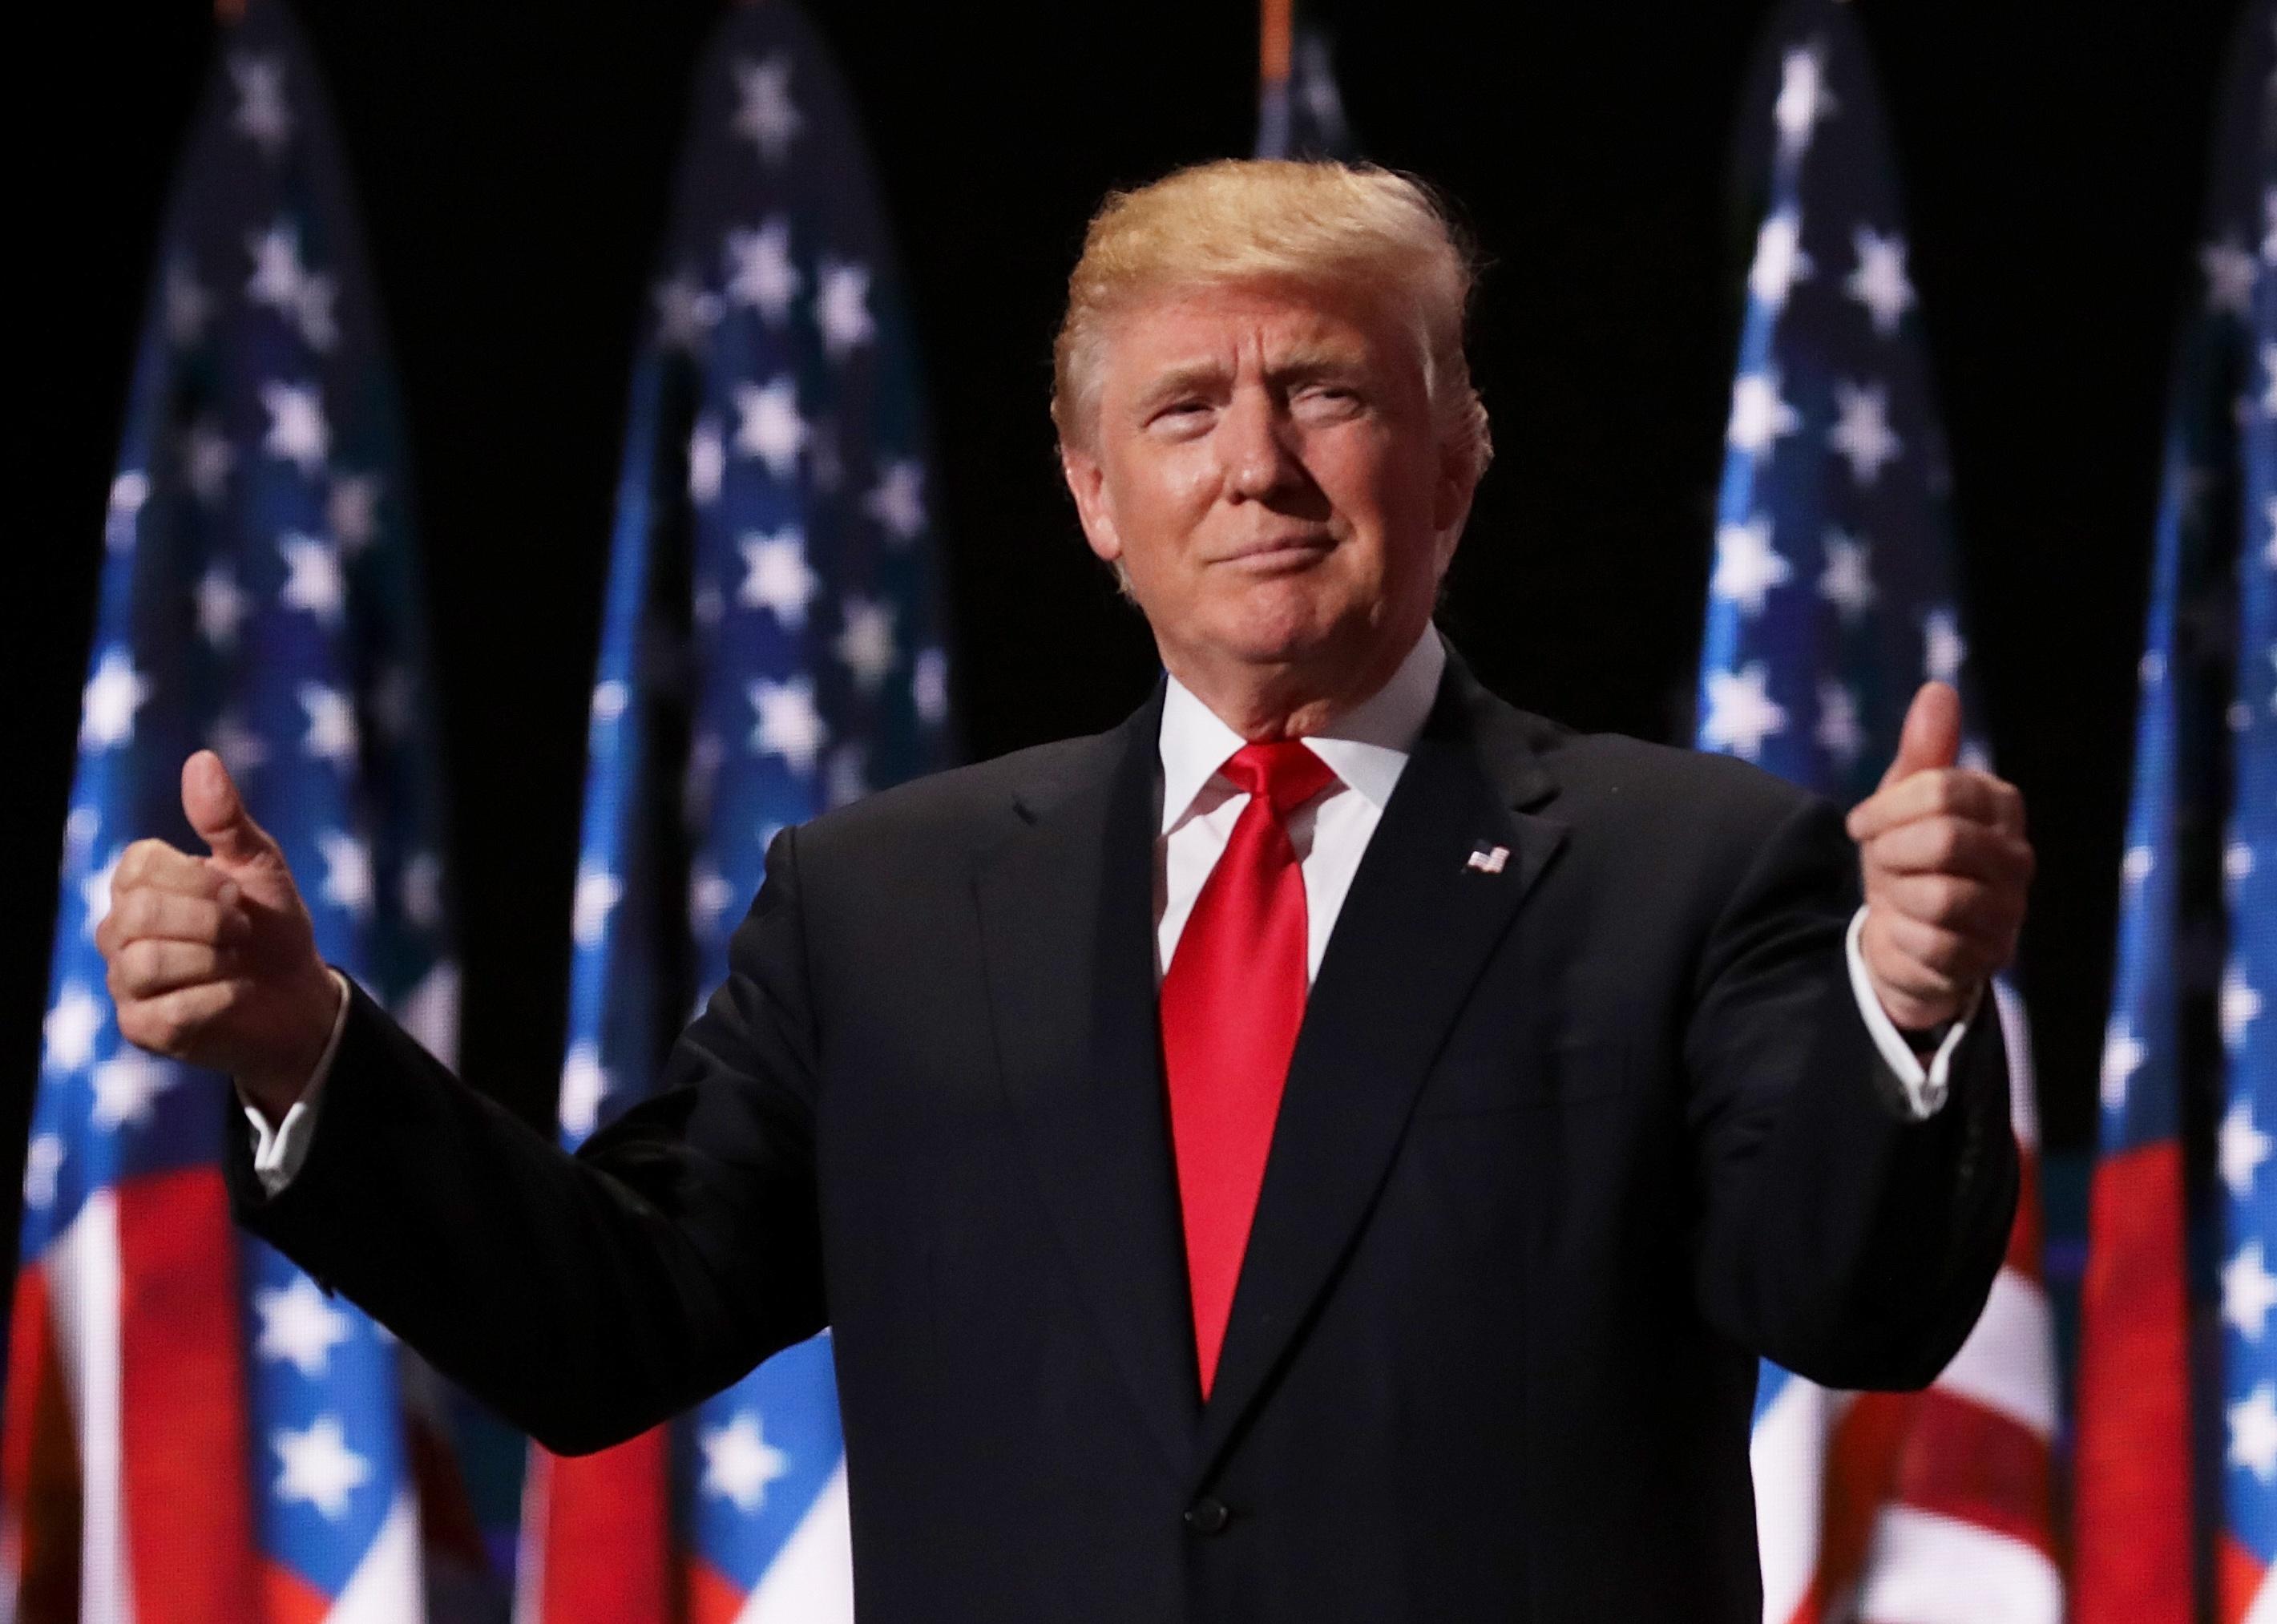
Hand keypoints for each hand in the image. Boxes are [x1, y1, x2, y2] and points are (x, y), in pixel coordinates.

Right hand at [96, 750, 341, 1118]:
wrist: (299, 997)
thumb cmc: (272, 926)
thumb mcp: (260, 865)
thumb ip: (226, 819)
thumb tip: (201, 759)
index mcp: (139, 883)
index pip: (140, 866)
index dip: (198, 879)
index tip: (237, 892)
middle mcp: (119, 930)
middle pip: (138, 915)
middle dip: (209, 921)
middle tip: (242, 929)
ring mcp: (125, 981)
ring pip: (146, 962)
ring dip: (213, 960)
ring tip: (236, 962)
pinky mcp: (141, 1027)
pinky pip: (168, 1011)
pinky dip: (217, 999)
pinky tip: (234, 994)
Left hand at [1844, 682, 2032, 1032]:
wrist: (1905, 939)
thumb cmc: (1906, 859)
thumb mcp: (1903, 803)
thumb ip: (1923, 751)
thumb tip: (1938, 690)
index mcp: (2001, 807)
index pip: (1942, 789)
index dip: (1885, 807)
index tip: (1860, 824)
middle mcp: (2017, 858)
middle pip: (1944, 839)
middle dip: (1891, 852)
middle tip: (1881, 862)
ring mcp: (2009, 911)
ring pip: (1941, 895)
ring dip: (1897, 895)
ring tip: (1897, 896)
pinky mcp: (1988, 959)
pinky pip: (1933, 943)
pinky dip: (1902, 936)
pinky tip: (1904, 931)